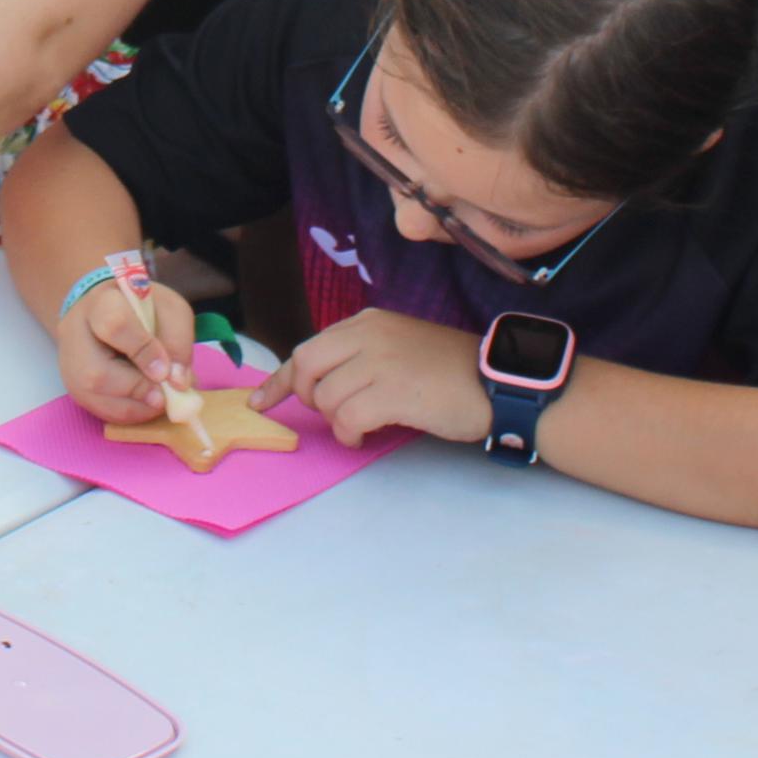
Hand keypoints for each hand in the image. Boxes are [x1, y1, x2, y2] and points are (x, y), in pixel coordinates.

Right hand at [55, 269, 198, 425]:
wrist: (106, 315)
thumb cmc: (141, 310)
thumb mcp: (170, 310)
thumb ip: (178, 340)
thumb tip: (177, 382)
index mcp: (100, 303)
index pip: (115, 326)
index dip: (144, 352)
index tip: (165, 371)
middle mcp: (75, 335)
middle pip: (98, 374)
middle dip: (139, 390)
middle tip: (165, 394)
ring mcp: (70, 367)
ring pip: (98, 400)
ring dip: (138, 407)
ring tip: (159, 398)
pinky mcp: (75, 391)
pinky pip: (102, 412)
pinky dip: (131, 413)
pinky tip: (145, 402)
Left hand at [284, 309, 492, 447]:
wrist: (497, 380)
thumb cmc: (451, 371)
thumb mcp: (400, 348)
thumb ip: (361, 356)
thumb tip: (322, 385)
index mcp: (368, 322)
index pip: (308, 348)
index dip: (280, 379)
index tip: (260, 401)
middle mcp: (369, 334)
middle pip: (306, 367)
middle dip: (306, 397)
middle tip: (332, 414)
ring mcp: (380, 361)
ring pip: (325, 397)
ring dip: (336, 420)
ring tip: (363, 425)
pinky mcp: (392, 391)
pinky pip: (347, 418)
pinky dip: (350, 433)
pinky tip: (366, 435)